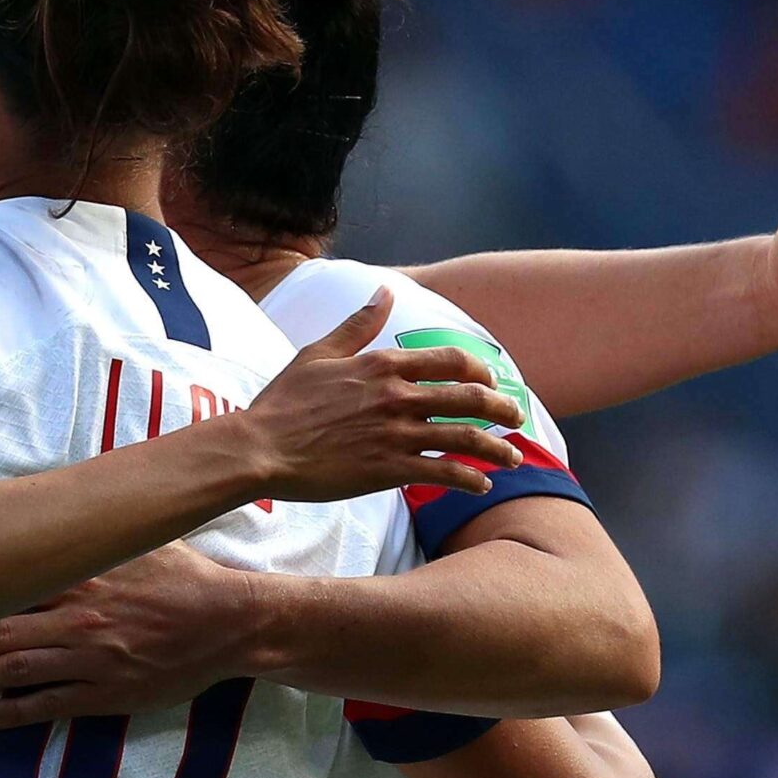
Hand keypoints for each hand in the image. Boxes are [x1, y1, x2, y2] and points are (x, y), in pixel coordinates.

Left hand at [0, 541, 264, 728]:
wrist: (231, 622)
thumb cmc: (183, 575)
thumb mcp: (134, 541)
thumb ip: (89, 533)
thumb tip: (45, 508)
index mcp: (81, 575)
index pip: (6, 586)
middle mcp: (78, 617)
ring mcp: (91, 659)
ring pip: (15, 669)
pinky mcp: (108, 693)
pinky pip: (49, 705)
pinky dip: (12, 713)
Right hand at [237, 288, 525, 501]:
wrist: (259, 447)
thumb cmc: (282, 402)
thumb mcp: (317, 353)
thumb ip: (356, 324)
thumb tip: (384, 292)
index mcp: (381, 365)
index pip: (450, 361)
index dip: (479, 371)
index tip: (490, 382)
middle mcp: (396, 396)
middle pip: (470, 399)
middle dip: (503, 409)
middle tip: (518, 419)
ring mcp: (395, 433)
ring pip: (465, 438)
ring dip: (497, 448)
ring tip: (513, 457)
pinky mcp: (389, 469)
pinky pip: (444, 472)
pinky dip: (470, 479)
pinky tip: (481, 485)